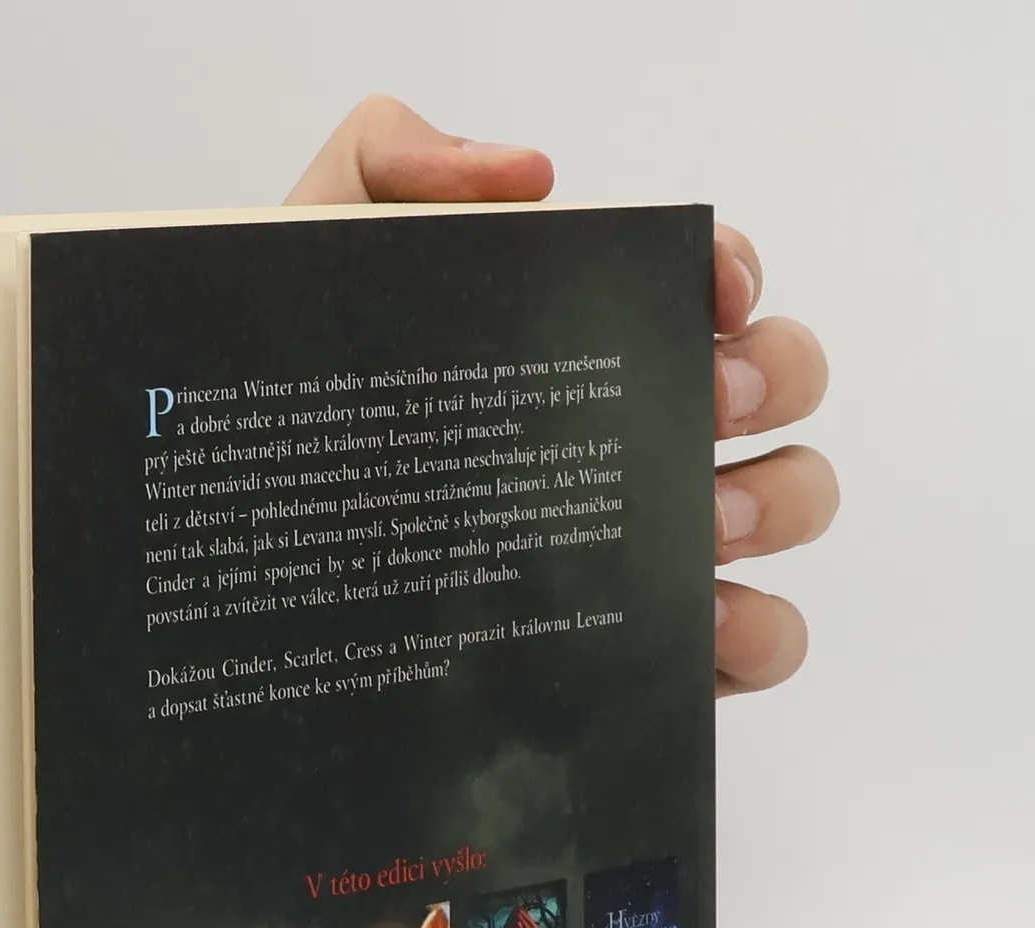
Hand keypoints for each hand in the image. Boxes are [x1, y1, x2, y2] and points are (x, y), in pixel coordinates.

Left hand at [288, 96, 836, 697]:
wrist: (241, 578)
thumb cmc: (292, 422)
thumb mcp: (309, 267)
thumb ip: (389, 166)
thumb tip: (527, 177)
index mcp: (585, 341)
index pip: (708, 282)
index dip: (733, 272)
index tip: (710, 291)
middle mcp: (638, 434)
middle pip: (782, 385)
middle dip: (771, 382)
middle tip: (700, 411)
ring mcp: (653, 545)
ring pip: (793, 505)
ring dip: (773, 505)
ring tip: (697, 534)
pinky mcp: (646, 655)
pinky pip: (757, 649)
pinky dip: (756, 639)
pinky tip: (693, 635)